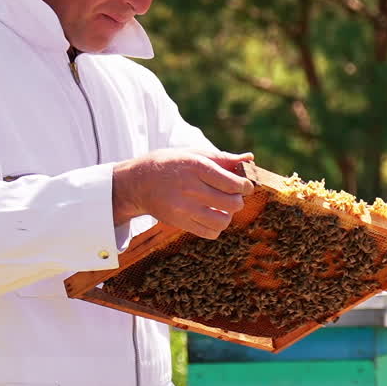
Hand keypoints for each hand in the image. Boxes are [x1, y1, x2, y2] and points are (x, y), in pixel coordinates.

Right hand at [112, 149, 254, 238]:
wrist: (137, 183)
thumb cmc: (169, 164)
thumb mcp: (193, 153)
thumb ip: (222, 158)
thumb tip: (249, 159)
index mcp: (196, 167)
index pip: (232, 183)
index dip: (245, 187)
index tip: (245, 186)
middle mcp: (190, 188)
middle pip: (231, 203)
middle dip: (238, 200)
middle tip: (233, 196)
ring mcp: (184, 208)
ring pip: (222, 221)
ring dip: (227, 215)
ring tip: (222, 208)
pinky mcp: (179, 222)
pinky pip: (209, 233)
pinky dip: (216, 227)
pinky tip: (211, 217)